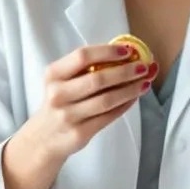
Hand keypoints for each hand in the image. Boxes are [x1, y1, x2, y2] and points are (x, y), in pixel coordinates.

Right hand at [18, 43, 157, 164]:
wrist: (44, 137)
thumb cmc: (60, 102)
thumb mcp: (62, 81)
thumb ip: (85, 67)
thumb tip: (127, 54)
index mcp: (53, 74)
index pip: (82, 56)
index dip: (108, 52)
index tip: (128, 50)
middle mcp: (58, 94)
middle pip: (97, 79)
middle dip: (125, 71)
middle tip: (144, 66)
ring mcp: (68, 116)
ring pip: (106, 100)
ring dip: (130, 90)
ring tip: (145, 82)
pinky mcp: (80, 133)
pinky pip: (109, 116)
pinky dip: (125, 105)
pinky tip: (135, 97)